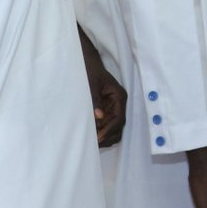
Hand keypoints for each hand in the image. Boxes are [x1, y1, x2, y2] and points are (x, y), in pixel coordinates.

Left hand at [79, 31, 126, 147]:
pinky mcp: (107, 110)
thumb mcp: (91, 84)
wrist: (87, 64)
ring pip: (115, 128)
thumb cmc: (90, 72)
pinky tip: (92, 135)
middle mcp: (119, 104)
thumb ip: (95, 100)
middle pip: (119, 126)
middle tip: (94, 143)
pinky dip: (103, 132)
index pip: (119, 118)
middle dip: (108, 135)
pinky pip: (108, 125)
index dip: (110, 130)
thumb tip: (98, 117)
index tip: (98, 138)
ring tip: (93, 141)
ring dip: (106, 136)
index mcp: (119, 97)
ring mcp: (114, 108)